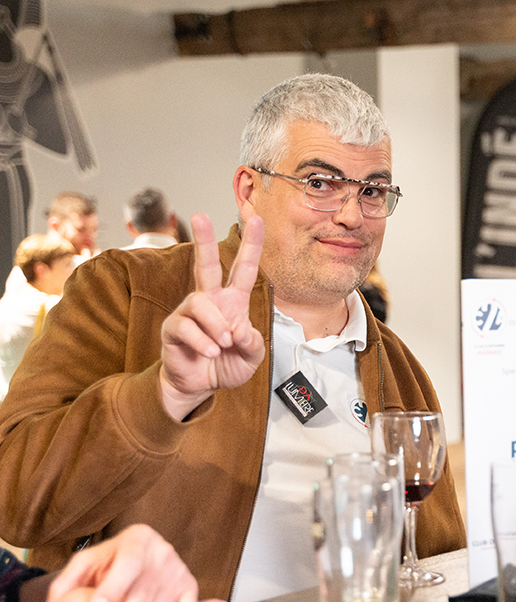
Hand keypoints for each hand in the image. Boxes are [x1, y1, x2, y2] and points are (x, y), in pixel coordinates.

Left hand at [47, 524, 199, 601]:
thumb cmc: (107, 565)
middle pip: (145, 590)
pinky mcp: (190, 588)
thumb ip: (68, 580)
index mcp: (137, 538)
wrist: (136, 562)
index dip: (114, 586)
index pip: (128, 562)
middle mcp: (162, 552)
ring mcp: (179, 570)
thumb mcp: (85, 564)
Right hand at [159, 213, 264, 420]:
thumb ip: (254, 344)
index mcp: (233, 301)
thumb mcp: (252, 356)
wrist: (200, 386)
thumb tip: (241, 330)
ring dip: (216, 326)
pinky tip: (210, 352)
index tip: (256, 220)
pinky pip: (186, 326)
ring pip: (200, 303)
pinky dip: (203, 341)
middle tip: (199, 215)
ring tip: (223, 344)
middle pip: (205, 264)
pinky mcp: (173, 328)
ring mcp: (189, 313)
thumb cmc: (226, 364)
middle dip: (204, 240)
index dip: (251, 245)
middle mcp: (210, 300)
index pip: (243, 268)